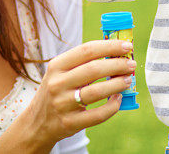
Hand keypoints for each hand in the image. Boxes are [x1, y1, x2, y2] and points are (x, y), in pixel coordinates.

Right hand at [19, 39, 135, 148]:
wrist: (36, 123)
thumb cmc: (57, 91)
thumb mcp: (60, 73)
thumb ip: (83, 63)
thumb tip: (116, 53)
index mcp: (56, 66)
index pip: (87, 50)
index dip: (109, 46)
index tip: (127, 46)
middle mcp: (57, 83)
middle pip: (94, 69)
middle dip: (117, 65)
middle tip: (131, 64)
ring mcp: (62, 104)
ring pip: (97, 91)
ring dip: (117, 84)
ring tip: (128, 80)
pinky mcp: (69, 123)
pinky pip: (97, 114)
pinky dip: (112, 106)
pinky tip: (118, 99)